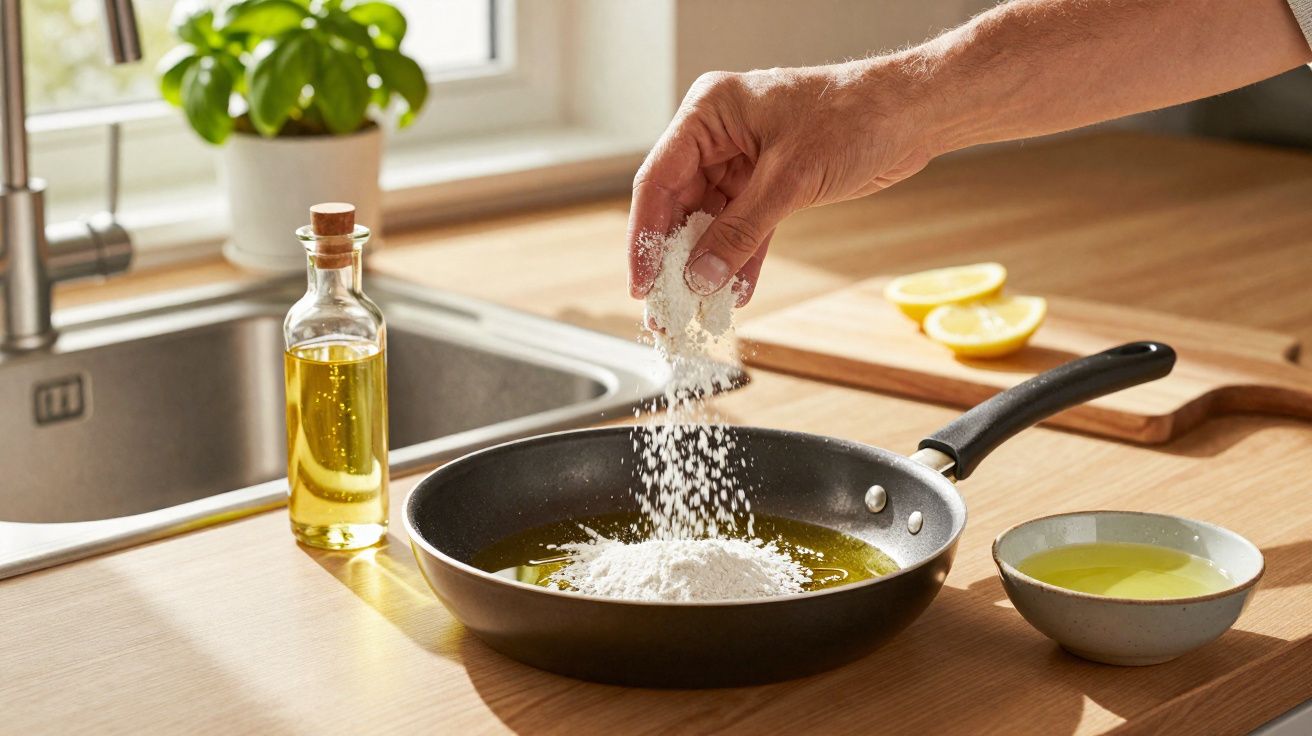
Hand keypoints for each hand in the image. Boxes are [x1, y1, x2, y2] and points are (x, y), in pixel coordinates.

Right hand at [626, 59, 939, 304]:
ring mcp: (744, 159)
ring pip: (711, 222)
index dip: (645, 236)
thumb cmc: (855, 115)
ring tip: (694, 310)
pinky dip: (741, 260)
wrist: (913, 113)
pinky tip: (733, 293)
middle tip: (664, 308)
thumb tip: (700, 276)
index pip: (657, 180)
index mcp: (709, 112)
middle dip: (673, 259)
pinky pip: (744, 228)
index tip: (642, 282)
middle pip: (679, 205)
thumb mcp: (789, 179)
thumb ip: (740, 232)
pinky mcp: (771, 182)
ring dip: (707, 266)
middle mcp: (719, 134)